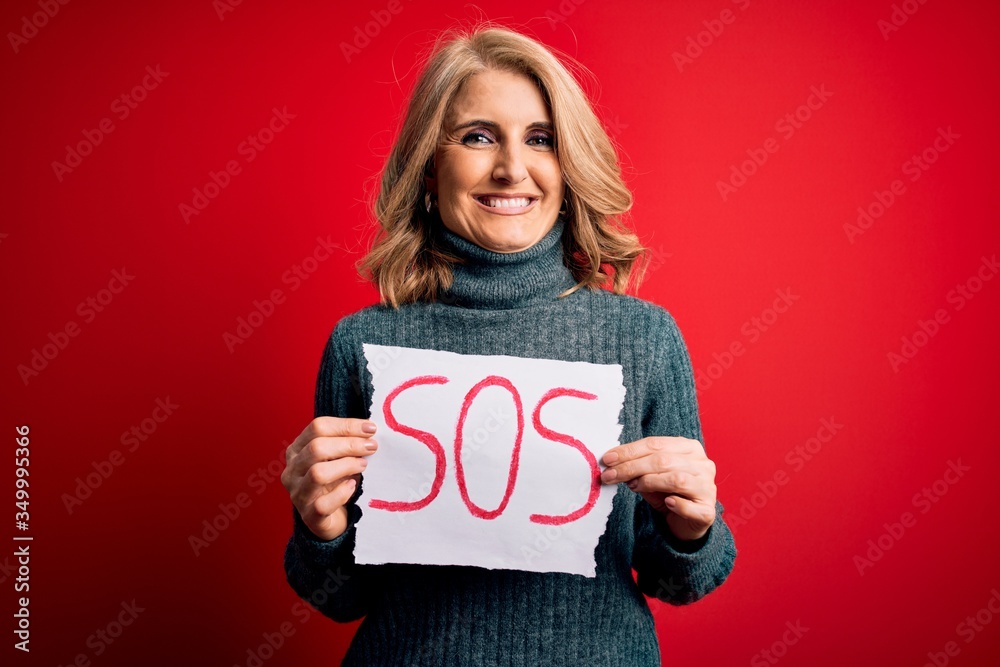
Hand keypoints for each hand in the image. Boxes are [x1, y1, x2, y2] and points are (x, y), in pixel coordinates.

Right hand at [281, 417, 377, 540]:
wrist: (331, 519)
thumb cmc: (336, 483)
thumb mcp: (338, 458)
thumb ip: (346, 443)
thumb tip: (369, 430)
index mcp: (297, 450)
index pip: (318, 427)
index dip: (346, 425)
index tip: (370, 428)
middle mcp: (292, 470)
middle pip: (316, 448)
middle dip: (349, 444)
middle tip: (371, 446)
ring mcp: (298, 494)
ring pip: (317, 473)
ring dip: (346, 465)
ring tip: (363, 465)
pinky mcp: (309, 516)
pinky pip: (323, 504)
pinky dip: (341, 493)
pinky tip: (352, 486)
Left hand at [600, 436, 716, 541]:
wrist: (687, 522)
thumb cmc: (668, 493)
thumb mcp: (651, 476)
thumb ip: (638, 468)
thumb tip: (614, 464)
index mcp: (689, 448)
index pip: (656, 444)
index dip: (629, 451)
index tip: (608, 459)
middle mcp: (702, 464)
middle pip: (663, 460)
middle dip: (632, 467)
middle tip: (610, 475)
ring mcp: (707, 487)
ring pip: (676, 479)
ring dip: (648, 482)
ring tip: (632, 487)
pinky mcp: (707, 511)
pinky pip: (689, 506)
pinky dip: (676, 504)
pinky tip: (667, 503)